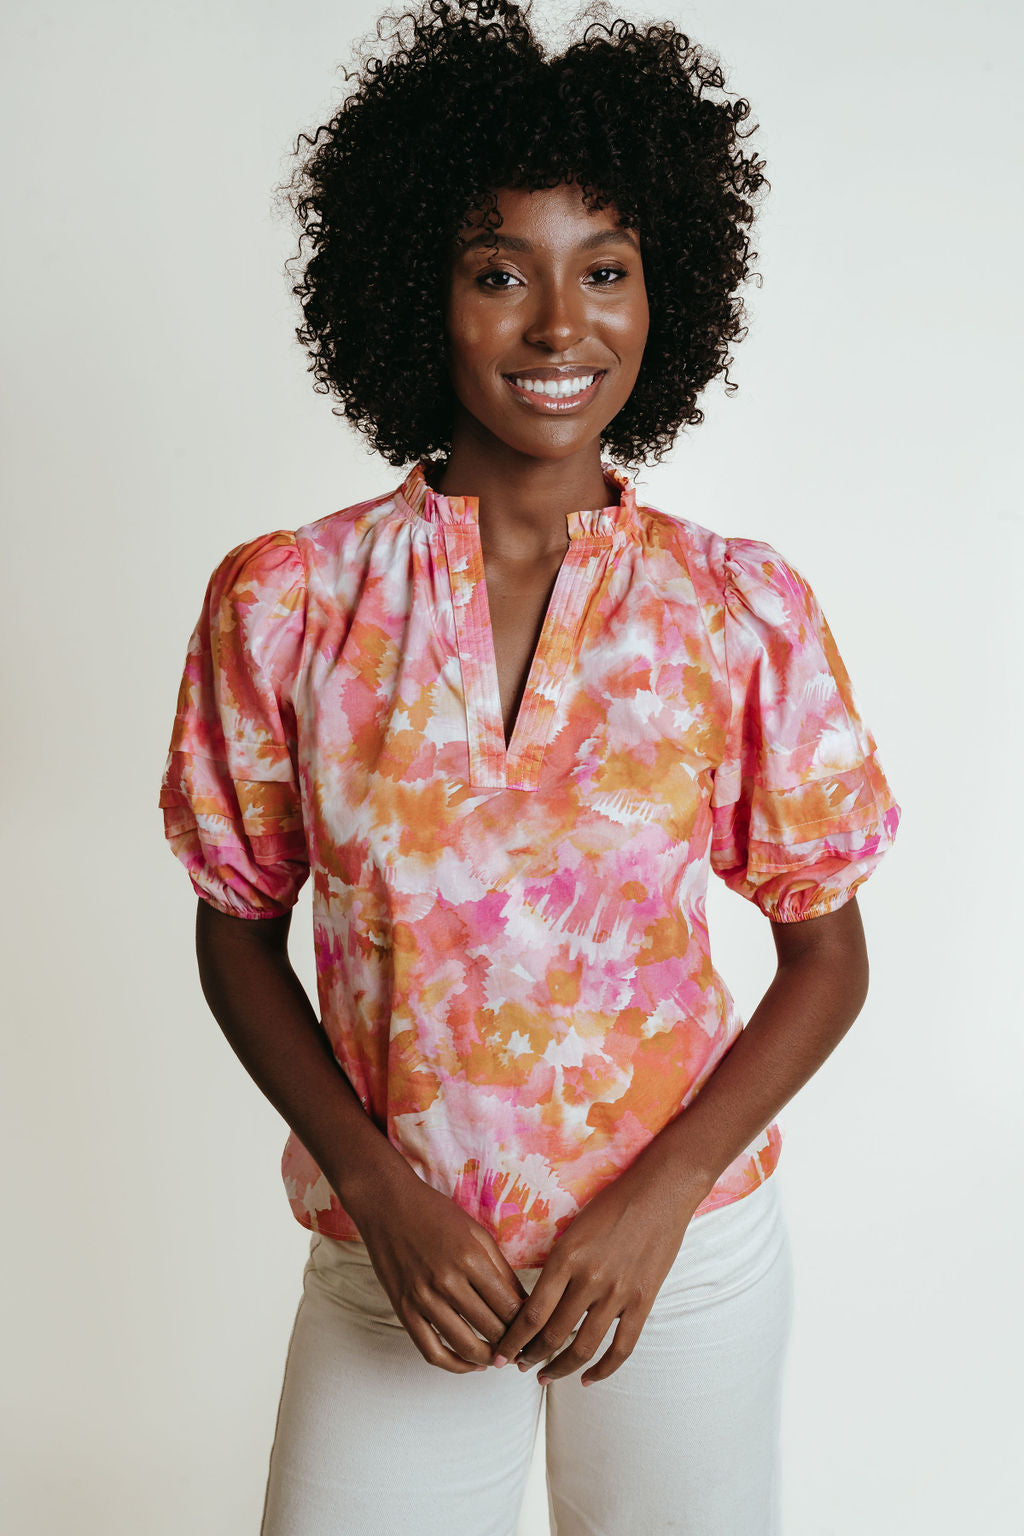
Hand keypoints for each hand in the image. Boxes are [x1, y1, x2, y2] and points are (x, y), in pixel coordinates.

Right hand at [344, 1163, 530, 1374]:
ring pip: (465, 1346)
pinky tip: (470, 1363)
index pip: (509, 1307)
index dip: (527, 1324)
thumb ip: (501, 1269)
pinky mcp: (404, 1310)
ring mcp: (423, 1298)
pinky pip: (431, 1351)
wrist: (387, 1205)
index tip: (534, 1329)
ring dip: (488, 1358)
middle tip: (523, 1346)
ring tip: (500, 1358)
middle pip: (492, 1329)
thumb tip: (523, 1303)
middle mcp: (448, 1281)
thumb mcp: (477, 1232)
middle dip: (513, 1343)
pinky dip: (454, 1365)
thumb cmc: (435, 1213)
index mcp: (471, 1258)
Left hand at [491, 1158, 700, 1386]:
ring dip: (560, 1368)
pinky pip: (621, 1348)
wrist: (660, 1192)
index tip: (501, 1354)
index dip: (513, 1340)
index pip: (532, 1313)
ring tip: (545, 1376)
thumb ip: (557, 1266)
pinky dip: (603, 1369)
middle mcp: (589, 1279)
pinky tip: (588, 1379)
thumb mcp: (572, 1229)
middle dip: (531, 1356)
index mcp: (565, 1258)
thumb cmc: (612, 1204)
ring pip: (583, 1347)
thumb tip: (536, 1303)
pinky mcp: (643, 1302)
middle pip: (553, 1335)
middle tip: (520, 1365)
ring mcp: (618, 1294)